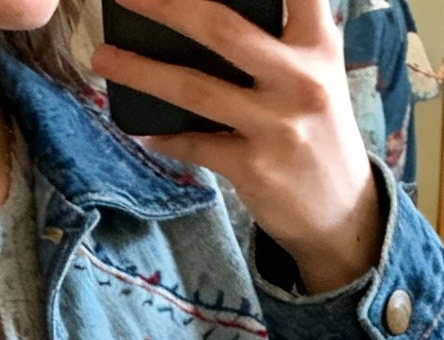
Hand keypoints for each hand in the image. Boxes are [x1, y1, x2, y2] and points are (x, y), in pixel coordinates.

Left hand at [92, 0, 381, 294]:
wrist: (342, 214)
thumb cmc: (317, 131)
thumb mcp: (316, 74)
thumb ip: (278, 40)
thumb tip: (200, 17)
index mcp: (318, 44)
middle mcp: (301, 78)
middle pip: (220, 26)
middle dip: (165, 5)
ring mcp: (277, 125)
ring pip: (194, 88)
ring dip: (140, 71)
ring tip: (101, 57)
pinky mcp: (254, 168)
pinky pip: (194, 143)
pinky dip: (161, 135)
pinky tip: (139, 126)